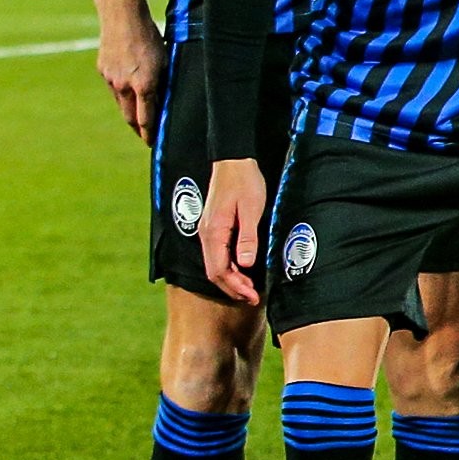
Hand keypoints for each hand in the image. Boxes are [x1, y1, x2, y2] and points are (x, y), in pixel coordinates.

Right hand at [95, 20, 167, 143]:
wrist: (123, 18)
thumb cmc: (151, 37)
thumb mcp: (166, 61)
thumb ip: (164, 82)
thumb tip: (164, 100)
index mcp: (144, 85)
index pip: (146, 119)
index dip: (149, 134)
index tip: (152, 143)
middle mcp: (125, 86)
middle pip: (130, 117)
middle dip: (138, 129)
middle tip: (145, 136)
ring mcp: (111, 79)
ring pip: (121, 104)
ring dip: (129, 113)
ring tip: (137, 119)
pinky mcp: (103, 71)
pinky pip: (114, 89)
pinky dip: (122, 95)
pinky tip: (128, 93)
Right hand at [198, 158, 269, 305]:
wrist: (234, 161)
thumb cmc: (245, 182)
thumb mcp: (252, 209)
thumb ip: (248, 237)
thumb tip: (246, 263)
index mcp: (214, 232)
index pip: (219, 270)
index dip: (235, 287)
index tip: (252, 296)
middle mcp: (206, 234)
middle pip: (214, 272)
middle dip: (233, 288)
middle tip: (252, 298)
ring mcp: (208, 231)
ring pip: (215, 265)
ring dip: (231, 280)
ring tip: (249, 289)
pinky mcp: (214, 227)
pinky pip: (218, 255)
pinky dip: (230, 268)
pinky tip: (243, 271)